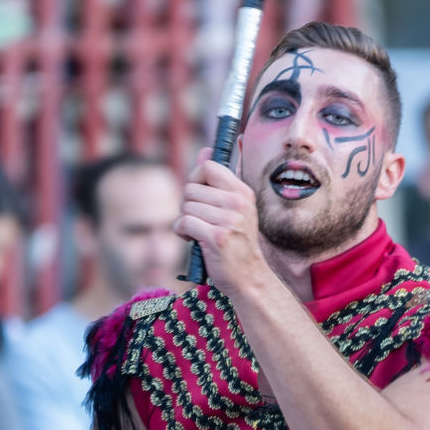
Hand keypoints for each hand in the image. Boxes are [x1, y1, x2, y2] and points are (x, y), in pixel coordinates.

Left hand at [175, 150, 274, 299]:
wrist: (248, 277)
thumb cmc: (236, 243)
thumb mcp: (233, 209)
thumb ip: (218, 180)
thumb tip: (204, 151)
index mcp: (242, 192)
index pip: (209, 167)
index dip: (195, 178)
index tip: (198, 195)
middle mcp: (237, 203)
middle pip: (191, 188)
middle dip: (187, 204)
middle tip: (199, 219)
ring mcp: (229, 221)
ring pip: (186, 206)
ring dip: (185, 220)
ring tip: (198, 232)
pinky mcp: (217, 238)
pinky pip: (184, 222)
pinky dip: (181, 232)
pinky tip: (192, 239)